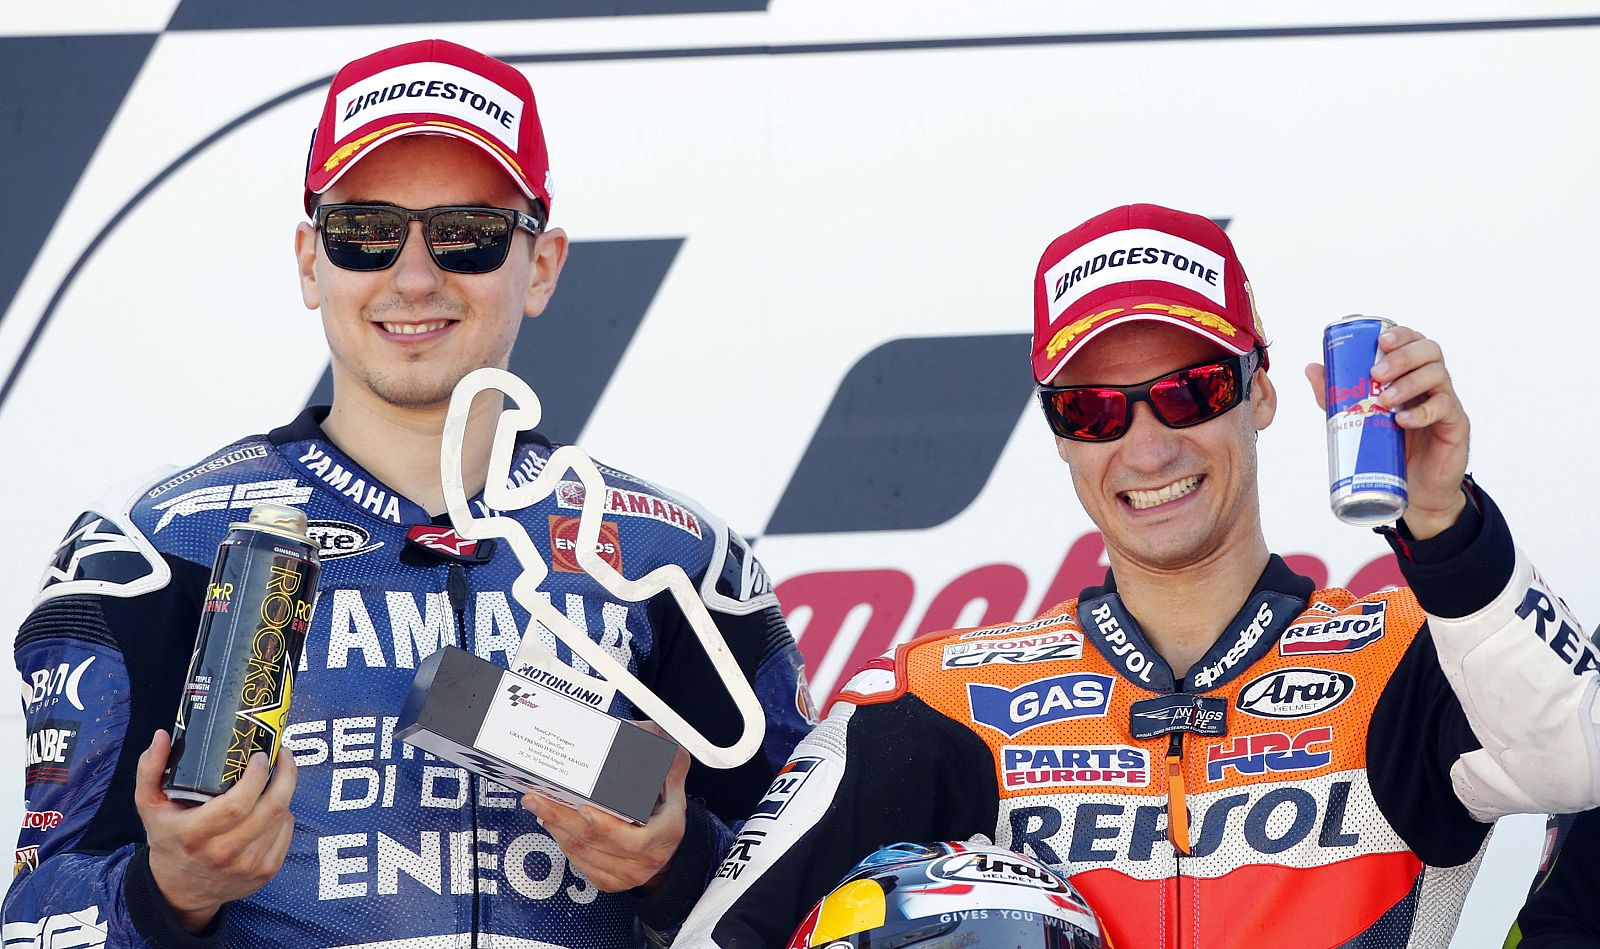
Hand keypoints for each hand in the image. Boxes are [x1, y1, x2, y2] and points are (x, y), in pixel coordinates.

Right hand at [135, 730, 296, 932]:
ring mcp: (249, 866)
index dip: (257, 776)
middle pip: (271, 809)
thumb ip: (150, 770)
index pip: (237, 804)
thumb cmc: (168, 840)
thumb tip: (161, 736)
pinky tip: (272, 804)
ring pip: (282, 818)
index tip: (260, 755)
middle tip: (282, 754)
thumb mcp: (149, 807)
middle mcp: (224, 854)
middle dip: (285, 775)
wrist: (179, 891)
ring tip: (275, 777)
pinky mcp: (266, 872)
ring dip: (284, 792)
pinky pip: (287, 832)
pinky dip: (284, 813)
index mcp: (195, 835)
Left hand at [521, 724, 691, 891]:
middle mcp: (648, 857)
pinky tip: (552, 823)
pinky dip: (563, 842)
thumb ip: (664, 753)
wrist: (670, 843)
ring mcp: (629, 873)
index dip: (607, 827)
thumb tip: (640, 732)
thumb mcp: (674, 773)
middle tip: (540, 798)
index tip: (584, 809)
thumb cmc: (667, 805)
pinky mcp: (612, 880)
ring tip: (540, 805)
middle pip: (597, 841)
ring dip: (557, 828)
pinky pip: (581, 864)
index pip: (636, 839)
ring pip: (584, 853)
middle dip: (563, 818)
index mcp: (667, 831)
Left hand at [1304, 324, 1468, 538]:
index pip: (1413, 341)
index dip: (1401, 334)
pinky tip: (1403, 420)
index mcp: (1411, 373)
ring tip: (1384, 400)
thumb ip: (1337, 394)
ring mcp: (1446, 401)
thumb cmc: (1390, 448)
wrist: (1416, 489)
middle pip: (1430, 351)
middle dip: (1402, 356)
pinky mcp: (1455, 425)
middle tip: (1376, 373)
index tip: (1381, 340)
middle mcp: (1432, 383)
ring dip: (1408, 383)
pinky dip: (1422, 412)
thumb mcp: (1359, 418)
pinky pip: (1445, 408)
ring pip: (1438, 375)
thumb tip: (1312, 368)